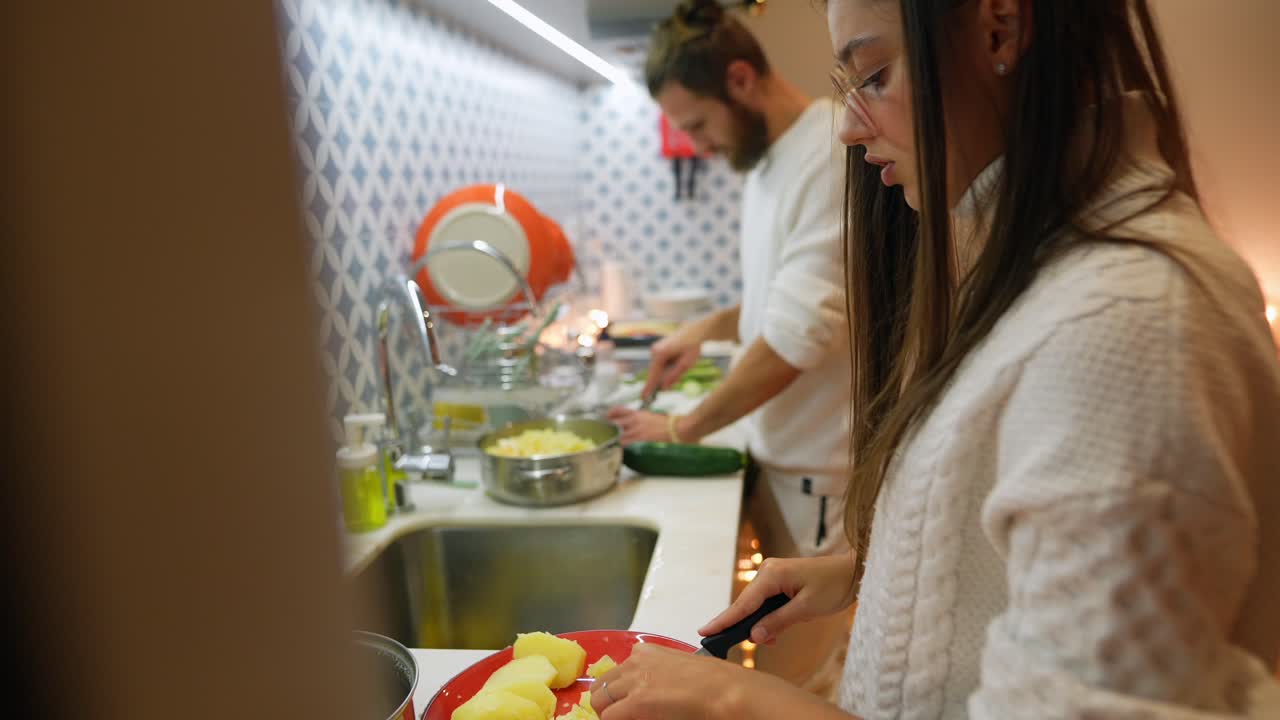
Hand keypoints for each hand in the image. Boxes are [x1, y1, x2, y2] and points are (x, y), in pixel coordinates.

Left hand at [589, 644, 752, 719]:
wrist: (724, 690)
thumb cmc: (714, 681)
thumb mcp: (680, 668)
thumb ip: (657, 675)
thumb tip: (651, 692)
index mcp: (647, 652)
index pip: (617, 671)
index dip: (619, 690)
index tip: (625, 701)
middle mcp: (635, 663)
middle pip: (601, 684)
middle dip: (607, 701)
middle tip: (621, 714)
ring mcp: (633, 682)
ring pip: (599, 700)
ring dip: (610, 712)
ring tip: (626, 719)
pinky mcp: (635, 702)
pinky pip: (609, 717)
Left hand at [605, 408, 679, 444]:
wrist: (673, 427)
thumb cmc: (665, 422)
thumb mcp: (650, 416)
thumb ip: (639, 419)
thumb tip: (632, 423)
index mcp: (638, 413)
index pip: (620, 410)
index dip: (611, 412)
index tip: (607, 415)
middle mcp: (636, 419)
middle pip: (617, 421)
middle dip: (612, 425)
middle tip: (608, 429)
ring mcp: (637, 428)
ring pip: (620, 432)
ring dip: (618, 436)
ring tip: (617, 439)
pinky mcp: (641, 437)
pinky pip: (626, 441)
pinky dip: (623, 443)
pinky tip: (623, 444)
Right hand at [641, 332, 701, 400]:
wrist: (694, 331)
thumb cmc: (692, 346)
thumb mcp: (686, 364)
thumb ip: (673, 376)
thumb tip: (663, 388)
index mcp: (661, 353)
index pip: (653, 374)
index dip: (649, 387)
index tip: (643, 397)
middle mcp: (654, 350)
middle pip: (654, 372)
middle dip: (658, 382)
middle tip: (657, 393)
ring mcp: (655, 349)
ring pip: (657, 368)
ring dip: (664, 374)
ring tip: (679, 366)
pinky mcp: (657, 349)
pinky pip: (659, 364)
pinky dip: (665, 369)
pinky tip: (676, 362)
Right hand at [700, 552, 857, 644]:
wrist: (854, 571)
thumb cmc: (834, 585)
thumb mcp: (806, 608)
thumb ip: (777, 622)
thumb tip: (753, 636)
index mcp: (771, 575)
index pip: (743, 603)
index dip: (724, 620)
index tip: (704, 631)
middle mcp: (767, 572)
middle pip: (745, 604)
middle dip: (739, 625)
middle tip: (722, 644)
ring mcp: (773, 575)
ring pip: (755, 605)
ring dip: (757, 624)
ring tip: (762, 641)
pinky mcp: (780, 581)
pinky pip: (766, 603)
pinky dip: (767, 618)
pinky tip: (772, 633)